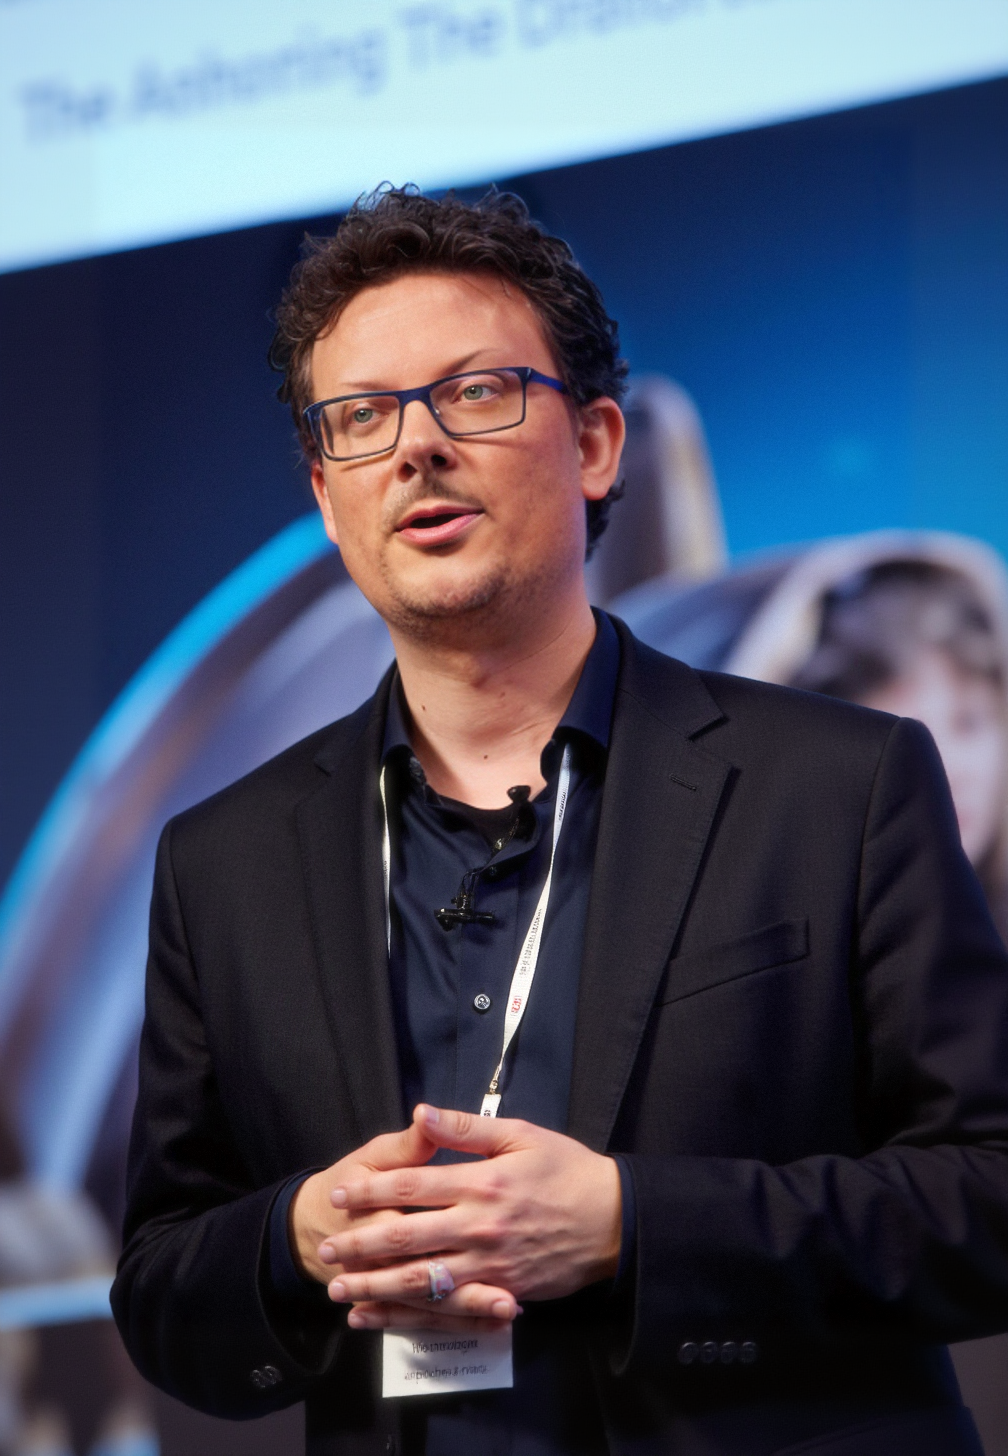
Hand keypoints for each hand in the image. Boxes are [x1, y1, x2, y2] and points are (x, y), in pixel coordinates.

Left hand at [320, 1104, 621, 1329]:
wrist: (614, 1219)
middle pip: (407, 1237)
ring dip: (376, 1286)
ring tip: (341, 1290)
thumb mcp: (520, 1134)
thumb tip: (420, 1112)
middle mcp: (479, 1226)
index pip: (412, 1184)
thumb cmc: (566, 1168)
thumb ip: (466, 1127)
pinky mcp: (500, 1292)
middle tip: (327, 1249)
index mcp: (481, 1181)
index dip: (372, 1189)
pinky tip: (382, 1319)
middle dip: (362, 1244)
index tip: (341, 1192)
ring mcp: (489, 1264)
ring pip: (421, 1281)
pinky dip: (410, 1317)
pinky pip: (446, 1309)